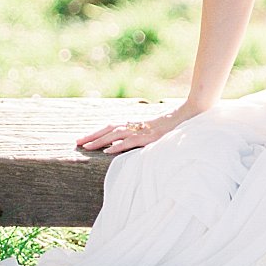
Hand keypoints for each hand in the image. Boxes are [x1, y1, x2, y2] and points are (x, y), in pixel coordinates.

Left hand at [76, 108, 193, 155]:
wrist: (189, 115)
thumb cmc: (173, 125)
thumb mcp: (154, 130)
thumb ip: (141, 135)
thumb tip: (128, 142)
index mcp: (135, 124)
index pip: (111, 127)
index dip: (97, 132)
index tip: (83, 139)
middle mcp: (136, 126)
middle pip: (109, 129)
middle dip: (92, 136)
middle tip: (77, 143)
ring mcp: (142, 131)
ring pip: (116, 135)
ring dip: (100, 141)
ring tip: (87, 147)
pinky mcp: (149, 137)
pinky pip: (131, 141)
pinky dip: (118, 145)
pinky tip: (108, 150)